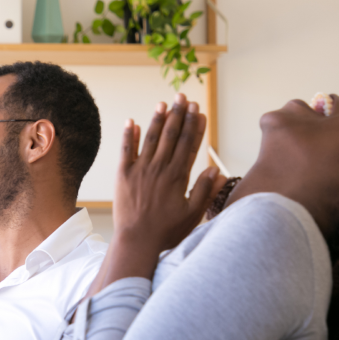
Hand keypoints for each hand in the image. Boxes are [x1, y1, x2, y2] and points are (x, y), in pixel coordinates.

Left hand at [115, 94, 225, 255]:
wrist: (136, 241)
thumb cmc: (166, 231)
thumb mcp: (192, 214)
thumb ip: (204, 191)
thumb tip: (215, 170)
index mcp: (177, 176)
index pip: (189, 144)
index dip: (194, 126)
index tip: (198, 110)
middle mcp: (159, 168)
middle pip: (171, 136)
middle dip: (179, 115)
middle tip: (183, 98)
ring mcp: (140, 170)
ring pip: (150, 138)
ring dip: (157, 120)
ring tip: (163, 103)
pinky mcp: (123, 175)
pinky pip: (126, 150)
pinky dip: (128, 135)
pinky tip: (131, 122)